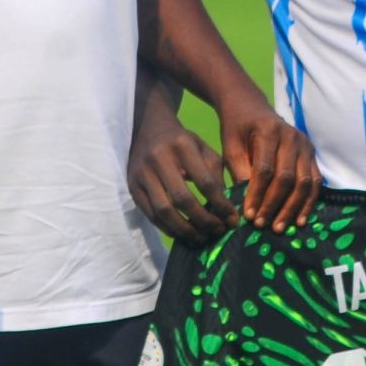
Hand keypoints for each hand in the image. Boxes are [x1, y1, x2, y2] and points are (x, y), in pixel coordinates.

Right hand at [128, 114, 235, 243]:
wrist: (147, 128)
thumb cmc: (182, 142)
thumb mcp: (203, 149)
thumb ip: (215, 175)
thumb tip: (224, 209)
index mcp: (183, 146)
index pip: (205, 182)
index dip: (220, 205)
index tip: (232, 220)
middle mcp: (159, 159)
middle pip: (183, 199)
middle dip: (203, 220)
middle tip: (218, 231)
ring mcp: (142, 174)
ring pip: (164, 210)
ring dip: (185, 229)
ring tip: (201, 238)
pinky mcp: (132, 186)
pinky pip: (150, 214)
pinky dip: (168, 228)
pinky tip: (183, 233)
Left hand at [215, 97, 319, 229]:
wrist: (250, 107)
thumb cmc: (237, 129)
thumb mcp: (231, 147)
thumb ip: (239, 172)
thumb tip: (248, 206)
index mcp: (269, 131)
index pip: (265, 170)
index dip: (257, 195)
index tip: (249, 215)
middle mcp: (292, 137)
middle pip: (287, 178)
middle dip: (274, 204)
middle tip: (262, 225)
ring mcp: (305, 145)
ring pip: (304, 182)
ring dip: (293, 208)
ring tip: (279, 227)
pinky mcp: (312, 154)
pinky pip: (314, 182)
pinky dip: (308, 202)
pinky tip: (299, 220)